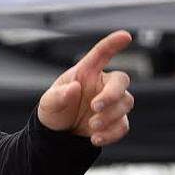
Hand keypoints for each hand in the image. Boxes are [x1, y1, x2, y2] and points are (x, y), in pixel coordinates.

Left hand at [37, 30, 133, 145]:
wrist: (58, 133)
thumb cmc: (55, 109)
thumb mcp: (48, 103)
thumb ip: (58, 95)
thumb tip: (73, 88)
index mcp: (86, 73)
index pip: (101, 54)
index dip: (113, 44)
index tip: (125, 36)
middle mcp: (103, 85)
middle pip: (122, 80)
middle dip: (112, 93)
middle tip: (95, 106)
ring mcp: (112, 103)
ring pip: (125, 103)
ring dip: (110, 116)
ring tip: (91, 125)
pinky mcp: (116, 121)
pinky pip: (124, 125)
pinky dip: (112, 133)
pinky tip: (96, 138)